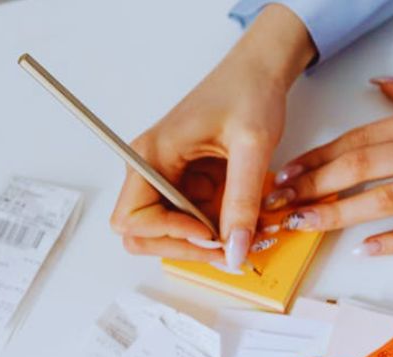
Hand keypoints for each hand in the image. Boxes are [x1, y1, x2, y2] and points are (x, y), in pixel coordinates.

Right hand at [109, 5, 314, 268]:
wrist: (260, 72)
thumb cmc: (248, 93)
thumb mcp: (251, 147)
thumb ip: (242, 200)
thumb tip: (234, 249)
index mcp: (152, 155)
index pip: (133, 219)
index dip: (168, 234)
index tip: (209, 234)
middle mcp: (152, 169)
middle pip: (143, 233)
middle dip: (183, 246)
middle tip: (226, 248)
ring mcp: (169, 178)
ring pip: (171, 232)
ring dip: (204, 240)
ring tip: (243, 232)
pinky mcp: (188, 183)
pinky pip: (193, 220)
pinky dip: (217, 227)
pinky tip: (242, 218)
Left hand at [263, 77, 392, 254]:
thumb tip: (377, 89)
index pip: (363, 136)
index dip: (321, 154)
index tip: (289, 168)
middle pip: (365, 167)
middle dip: (316, 185)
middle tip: (281, 201)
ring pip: (388, 200)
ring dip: (341, 213)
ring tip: (306, 224)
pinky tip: (366, 249)